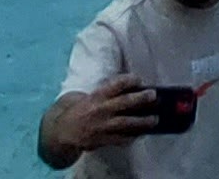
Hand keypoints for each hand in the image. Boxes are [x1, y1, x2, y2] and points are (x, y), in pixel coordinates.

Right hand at [42, 80, 166, 162]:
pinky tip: (142, 134)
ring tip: (155, 119)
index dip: (128, 80)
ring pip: (126, 123)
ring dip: (142, 121)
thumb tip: (129, 87)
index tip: (139, 79)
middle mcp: (100, 110)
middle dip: (141, 98)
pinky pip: (121, 139)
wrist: (63, 132)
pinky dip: (132, 137)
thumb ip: (105, 92)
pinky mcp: (102, 140)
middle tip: (154, 95)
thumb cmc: (80, 110)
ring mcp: (102, 126)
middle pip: (124, 102)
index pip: (115, 84)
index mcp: (96, 96)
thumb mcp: (89, 96)